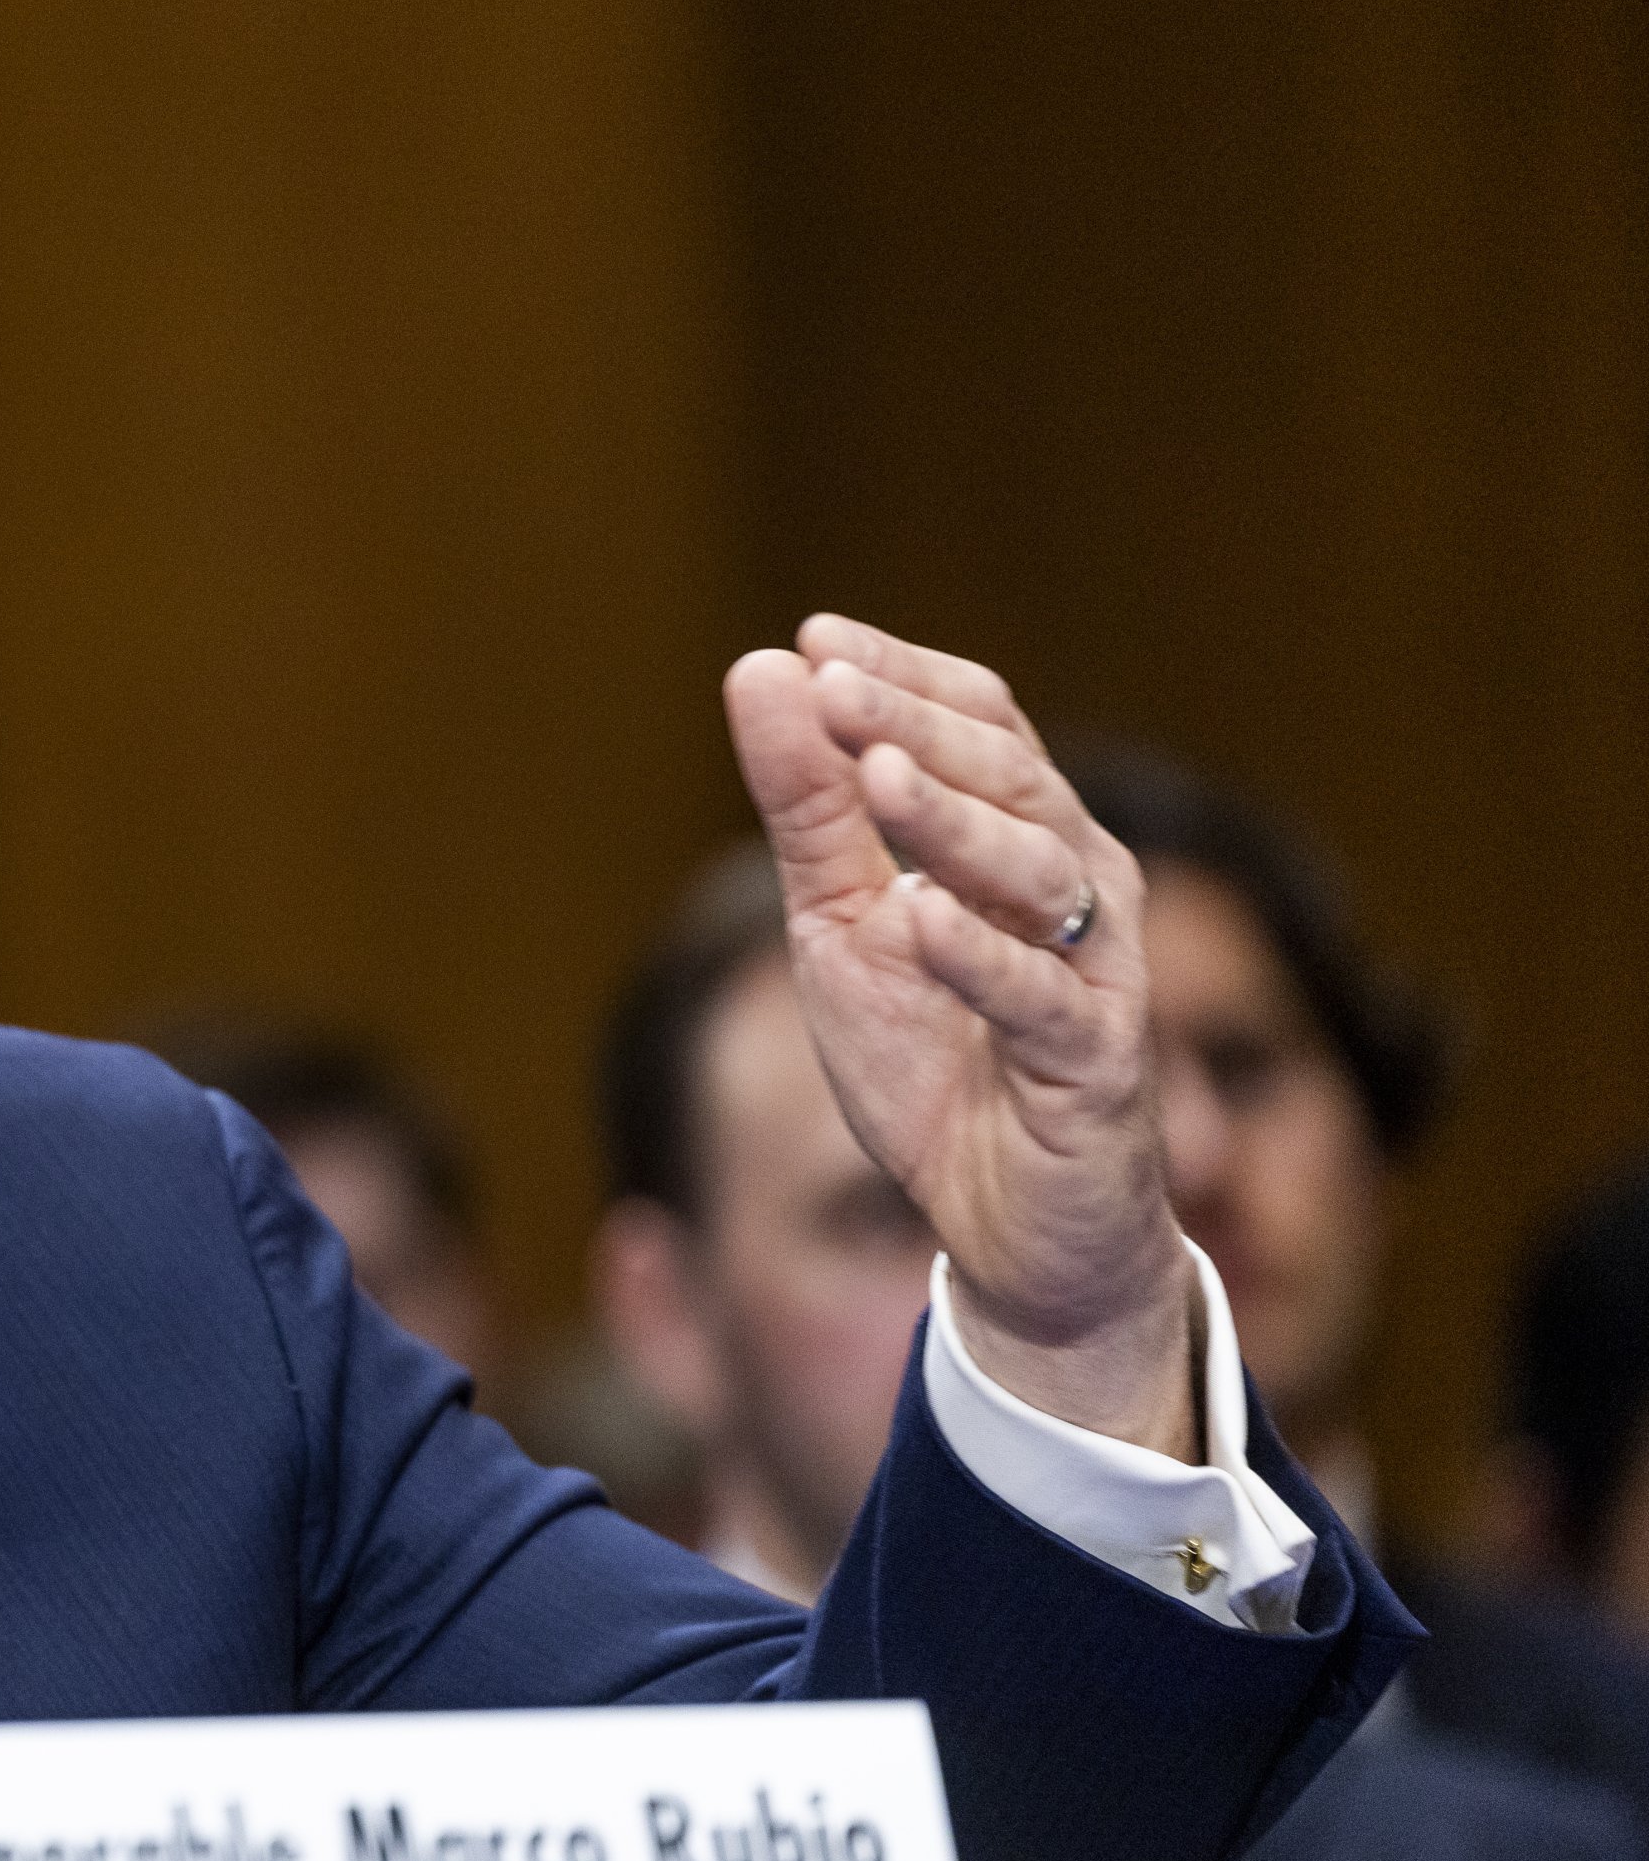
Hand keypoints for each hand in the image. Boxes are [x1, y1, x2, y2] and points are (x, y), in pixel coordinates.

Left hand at [721, 616, 1196, 1457]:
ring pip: (1039, 873)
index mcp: (1024, 837)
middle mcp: (1080, 885)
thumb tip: (763, 670)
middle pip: (1013, 778)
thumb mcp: (844, 924)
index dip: (903, 675)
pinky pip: (1045, 1001)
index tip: (813, 637)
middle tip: (832, 682)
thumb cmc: (939, 1060)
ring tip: (879, 775)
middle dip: (919, 727)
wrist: (1010, 1224)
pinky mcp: (1097, 1064)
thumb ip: (811, 808)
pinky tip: (921, 920)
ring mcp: (1097, 971)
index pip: (979, 724)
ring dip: (955, 822)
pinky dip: (984, 958)